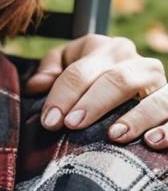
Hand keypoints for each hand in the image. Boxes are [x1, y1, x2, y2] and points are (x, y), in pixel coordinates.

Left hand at [25, 34, 167, 146]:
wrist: (124, 84)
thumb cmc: (87, 77)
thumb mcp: (65, 65)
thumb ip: (50, 71)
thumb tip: (37, 86)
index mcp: (105, 48)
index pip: (80, 71)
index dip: (62, 95)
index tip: (50, 120)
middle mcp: (136, 61)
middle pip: (115, 80)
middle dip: (92, 104)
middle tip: (71, 125)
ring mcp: (160, 83)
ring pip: (153, 98)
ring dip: (135, 118)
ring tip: (113, 135)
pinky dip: (167, 130)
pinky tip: (152, 142)